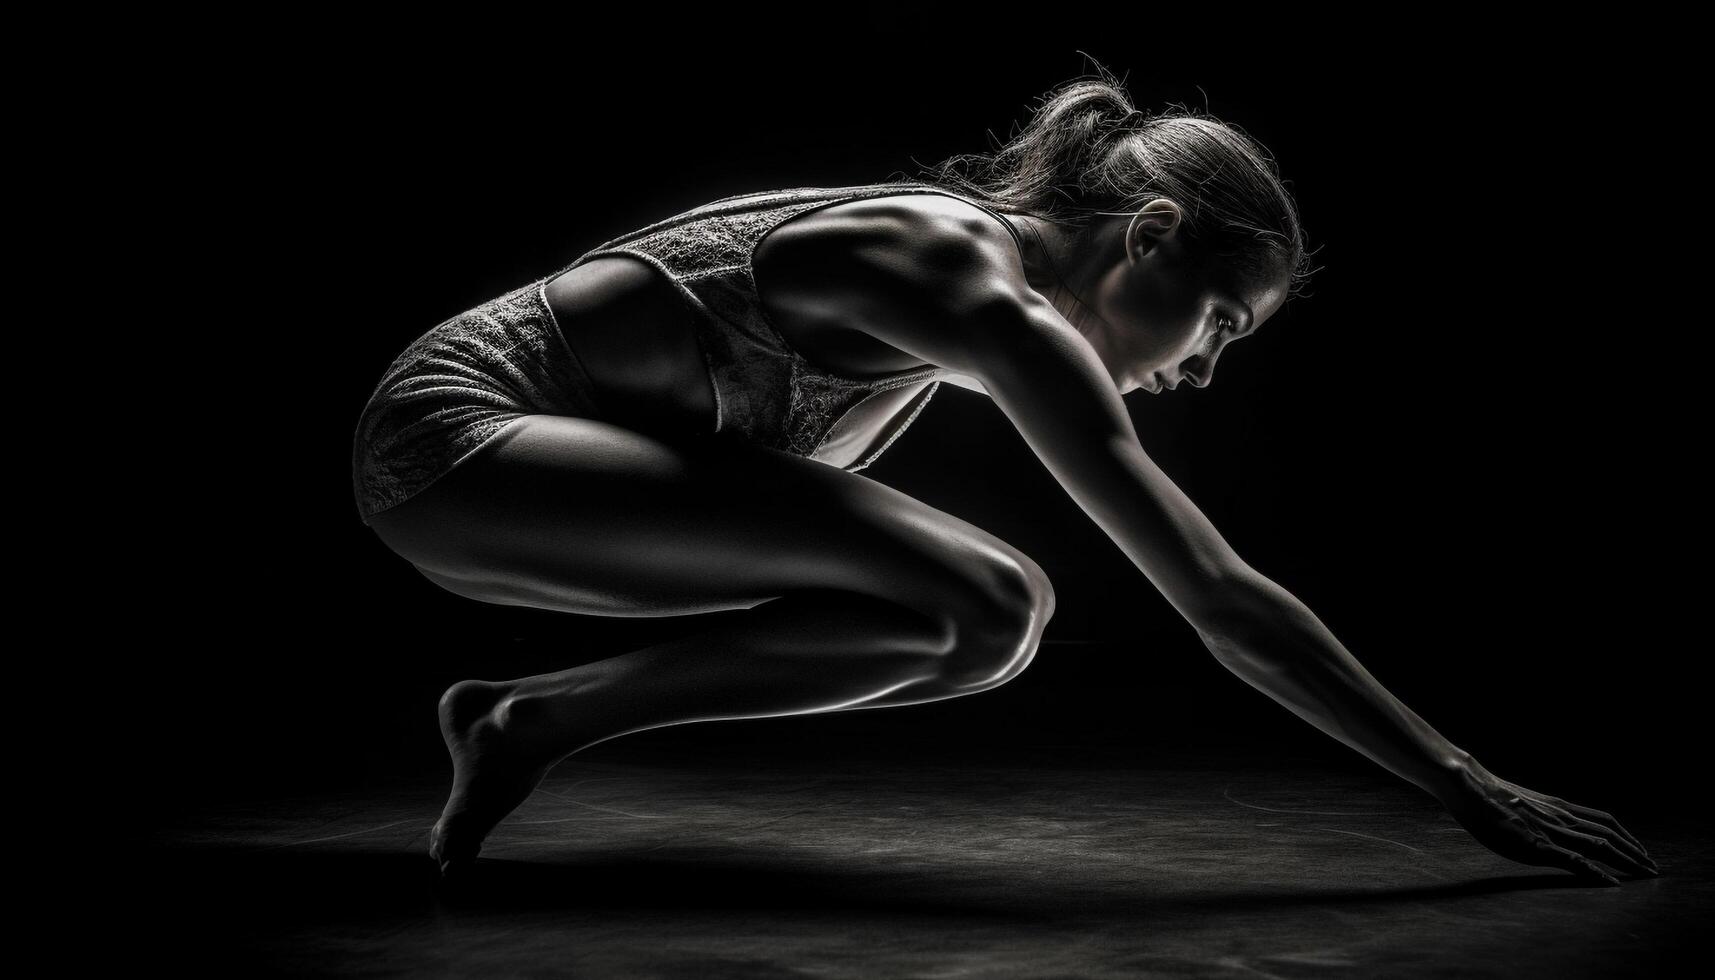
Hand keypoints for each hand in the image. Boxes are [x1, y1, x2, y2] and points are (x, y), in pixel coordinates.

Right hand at [1439, 761, 1659, 885]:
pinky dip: (1598, 872)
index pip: (1604, 822)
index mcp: (1560, 807)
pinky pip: (1575, 861)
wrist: (1471, 787)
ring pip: (1601, 846)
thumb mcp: (1523, 803)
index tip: (1640, 850)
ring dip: (1627, 861)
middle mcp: (1562, 818)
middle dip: (1635, 852)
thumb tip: (1544, 821)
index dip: (1627, 836)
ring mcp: (1552, 832)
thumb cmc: (1488, 796)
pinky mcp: (1538, 846)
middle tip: (1653, 868)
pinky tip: (1612, 884)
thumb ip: (1540, 813)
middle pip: (1610, 835)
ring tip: (1645, 874)